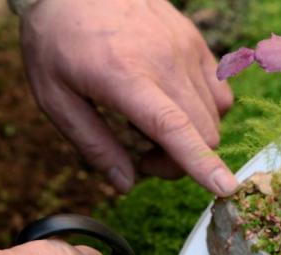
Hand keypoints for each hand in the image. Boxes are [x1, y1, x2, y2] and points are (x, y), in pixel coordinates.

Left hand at [19, 0, 236, 194]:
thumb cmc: (57, 40)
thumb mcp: (54, 98)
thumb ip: (92, 145)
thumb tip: (126, 184)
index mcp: (125, 77)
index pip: (174, 127)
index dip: (201, 162)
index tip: (225, 188)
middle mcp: (164, 62)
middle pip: (202, 133)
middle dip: (180, 160)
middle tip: (144, 154)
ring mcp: (185, 49)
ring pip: (214, 117)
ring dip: (192, 137)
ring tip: (154, 125)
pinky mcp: (196, 43)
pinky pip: (220, 93)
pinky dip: (205, 113)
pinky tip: (175, 106)